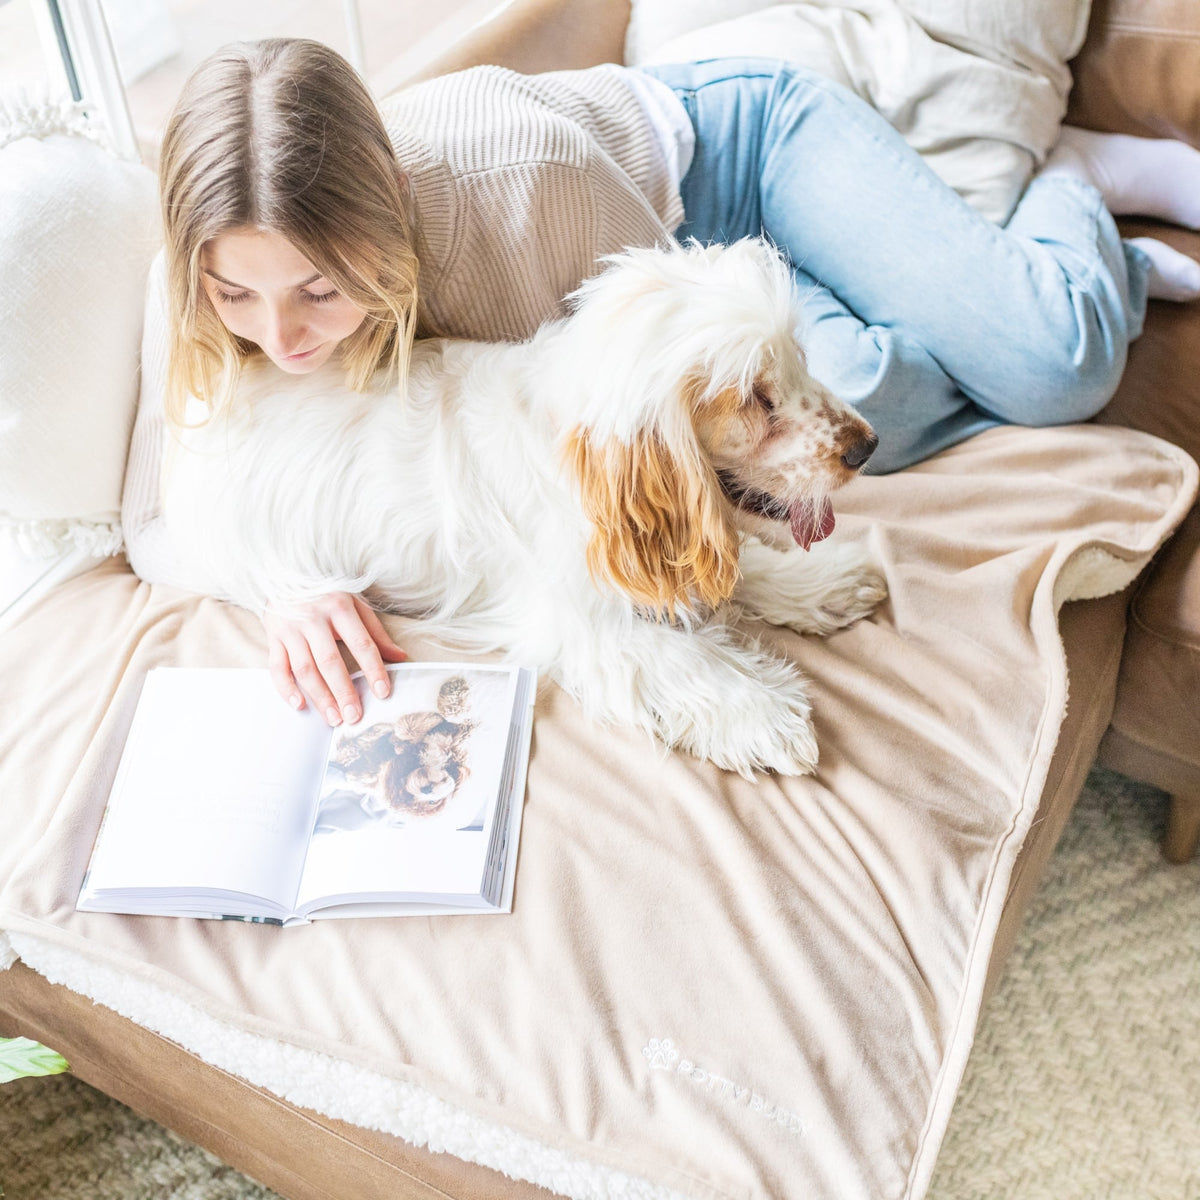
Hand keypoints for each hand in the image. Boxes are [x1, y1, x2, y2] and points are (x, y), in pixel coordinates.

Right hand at [262, 593, 406, 725]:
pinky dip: (286, 688)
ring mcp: (290, 627)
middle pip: (330, 661)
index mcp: (339, 607)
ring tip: (333, 719)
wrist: (284, 573)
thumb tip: (400, 657)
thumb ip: (376, 632)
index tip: (383, 692)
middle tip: (354, 716)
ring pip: (304, 668)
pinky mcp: (272, 636)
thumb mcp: (355, 604)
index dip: (373, 669)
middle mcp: (313, 617)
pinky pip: (277, 667)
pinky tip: (299, 705)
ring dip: (319, 697)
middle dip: (344, 692)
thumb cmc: (326, 593)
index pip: (361, 643)